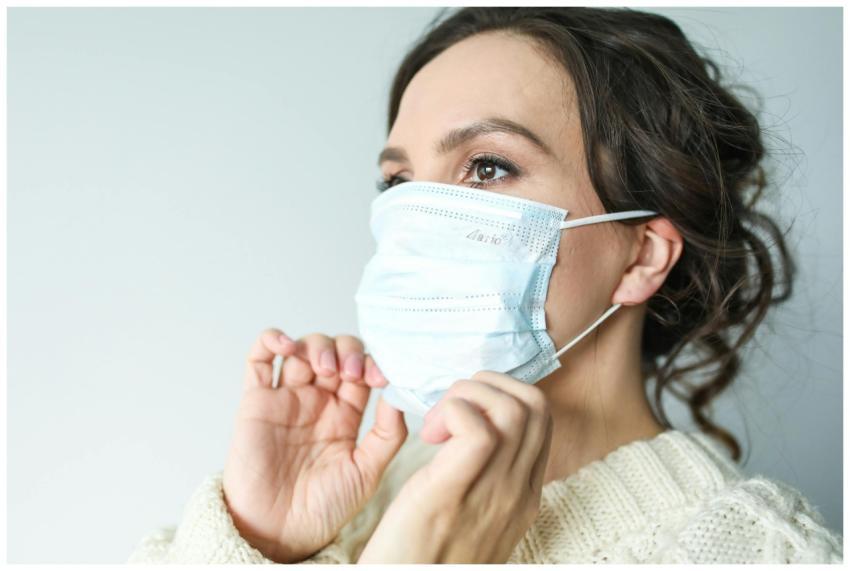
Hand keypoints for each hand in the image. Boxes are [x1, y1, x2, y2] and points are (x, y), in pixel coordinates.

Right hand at [222, 328, 406, 562]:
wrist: (280, 532)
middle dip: (347, 351)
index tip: (379, 376)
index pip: (362, 369)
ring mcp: (287, 398)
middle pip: (335, 350)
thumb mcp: (368, 472)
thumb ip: (388, 434)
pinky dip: (271, 340)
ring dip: (317, 345)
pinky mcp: (257, 401)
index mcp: (346, 414)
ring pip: (303, 348)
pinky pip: (259, 359)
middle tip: (350, 371)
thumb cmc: (324, 507)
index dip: (371, 363)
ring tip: (325, 367)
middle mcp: (318, 401)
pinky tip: (287, 346)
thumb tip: (399, 395)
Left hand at [357, 371, 552, 562]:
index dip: (503, 395)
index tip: (465, 408)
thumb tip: (475, 433)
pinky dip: (451, 413)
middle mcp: (519, 492)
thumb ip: (488, 479)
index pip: (541, 419)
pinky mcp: (453, 493)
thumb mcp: (475, 516)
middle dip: (488, 385)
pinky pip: (476, 429)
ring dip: (466, 396)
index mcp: (524, 495)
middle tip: (449, 409)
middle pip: (534, 404)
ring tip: (436, 423)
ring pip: (512, 408)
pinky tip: (427, 436)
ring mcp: (494, 494)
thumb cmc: (426, 555)